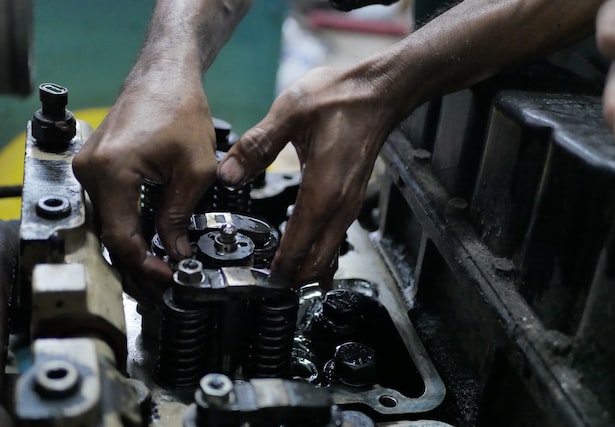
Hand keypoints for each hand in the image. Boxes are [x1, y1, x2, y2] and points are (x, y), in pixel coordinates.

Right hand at [72, 76, 216, 303]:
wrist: (165, 75)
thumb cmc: (179, 108)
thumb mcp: (195, 169)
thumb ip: (180, 214)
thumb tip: (174, 250)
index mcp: (111, 171)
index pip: (121, 236)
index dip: (145, 264)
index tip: (167, 277)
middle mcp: (90, 171)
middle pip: (110, 234)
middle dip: (138, 264)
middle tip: (161, 286)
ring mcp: (89, 167)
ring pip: (109, 223)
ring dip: (133, 248)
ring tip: (158, 270)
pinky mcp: (97, 165)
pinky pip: (110, 206)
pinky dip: (129, 227)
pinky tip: (147, 243)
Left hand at [219, 66, 396, 286]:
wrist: (377, 92)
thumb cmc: (339, 98)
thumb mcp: (290, 112)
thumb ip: (257, 146)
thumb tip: (227, 174)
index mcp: (322, 191)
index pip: (298, 246)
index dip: (278, 269)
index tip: (257, 282)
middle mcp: (339, 206)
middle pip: (317, 262)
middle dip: (292, 278)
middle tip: (262, 284)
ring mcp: (349, 206)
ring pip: (328, 254)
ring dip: (306, 269)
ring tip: (279, 276)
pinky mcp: (350, 199)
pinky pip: (334, 239)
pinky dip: (319, 254)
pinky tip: (305, 256)